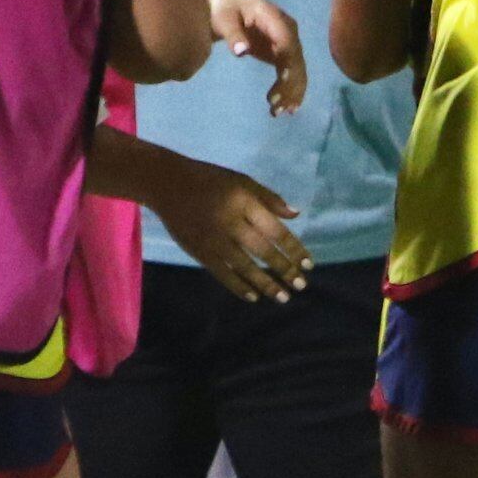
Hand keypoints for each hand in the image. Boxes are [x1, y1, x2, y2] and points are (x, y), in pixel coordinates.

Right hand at [149, 161, 310, 302]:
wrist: (168, 184)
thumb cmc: (211, 180)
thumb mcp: (242, 181)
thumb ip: (269, 199)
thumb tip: (296, 215)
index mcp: (244, 202)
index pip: (275, 230)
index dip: (294, 249)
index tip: (309, 265)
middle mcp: (230, 222)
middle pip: (263, 251)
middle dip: (284, 270)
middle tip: (301, 285)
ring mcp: (214, 239)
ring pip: (245, 267)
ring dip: (266, 284)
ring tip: (283, 297)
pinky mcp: (199, 251)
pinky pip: (222, 274)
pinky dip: (238, 287)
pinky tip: (253, 297)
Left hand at [203, 0, 308, 113]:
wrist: (223, 3)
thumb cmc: (222, 9)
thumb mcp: (223, 19)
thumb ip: (233, 34)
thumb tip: (241, 51)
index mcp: (274, 17)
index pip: (287, 41)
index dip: (287, 61)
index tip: (281, 81)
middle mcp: (287, 29)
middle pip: (295, 59)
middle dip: (289, 84)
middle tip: (274, 106)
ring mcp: (287, 42)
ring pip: (297, 69)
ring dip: (292, 92)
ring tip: (278, 112)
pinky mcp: (282, 53)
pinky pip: (291, 73)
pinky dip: (291, 90)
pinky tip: (288, 109)